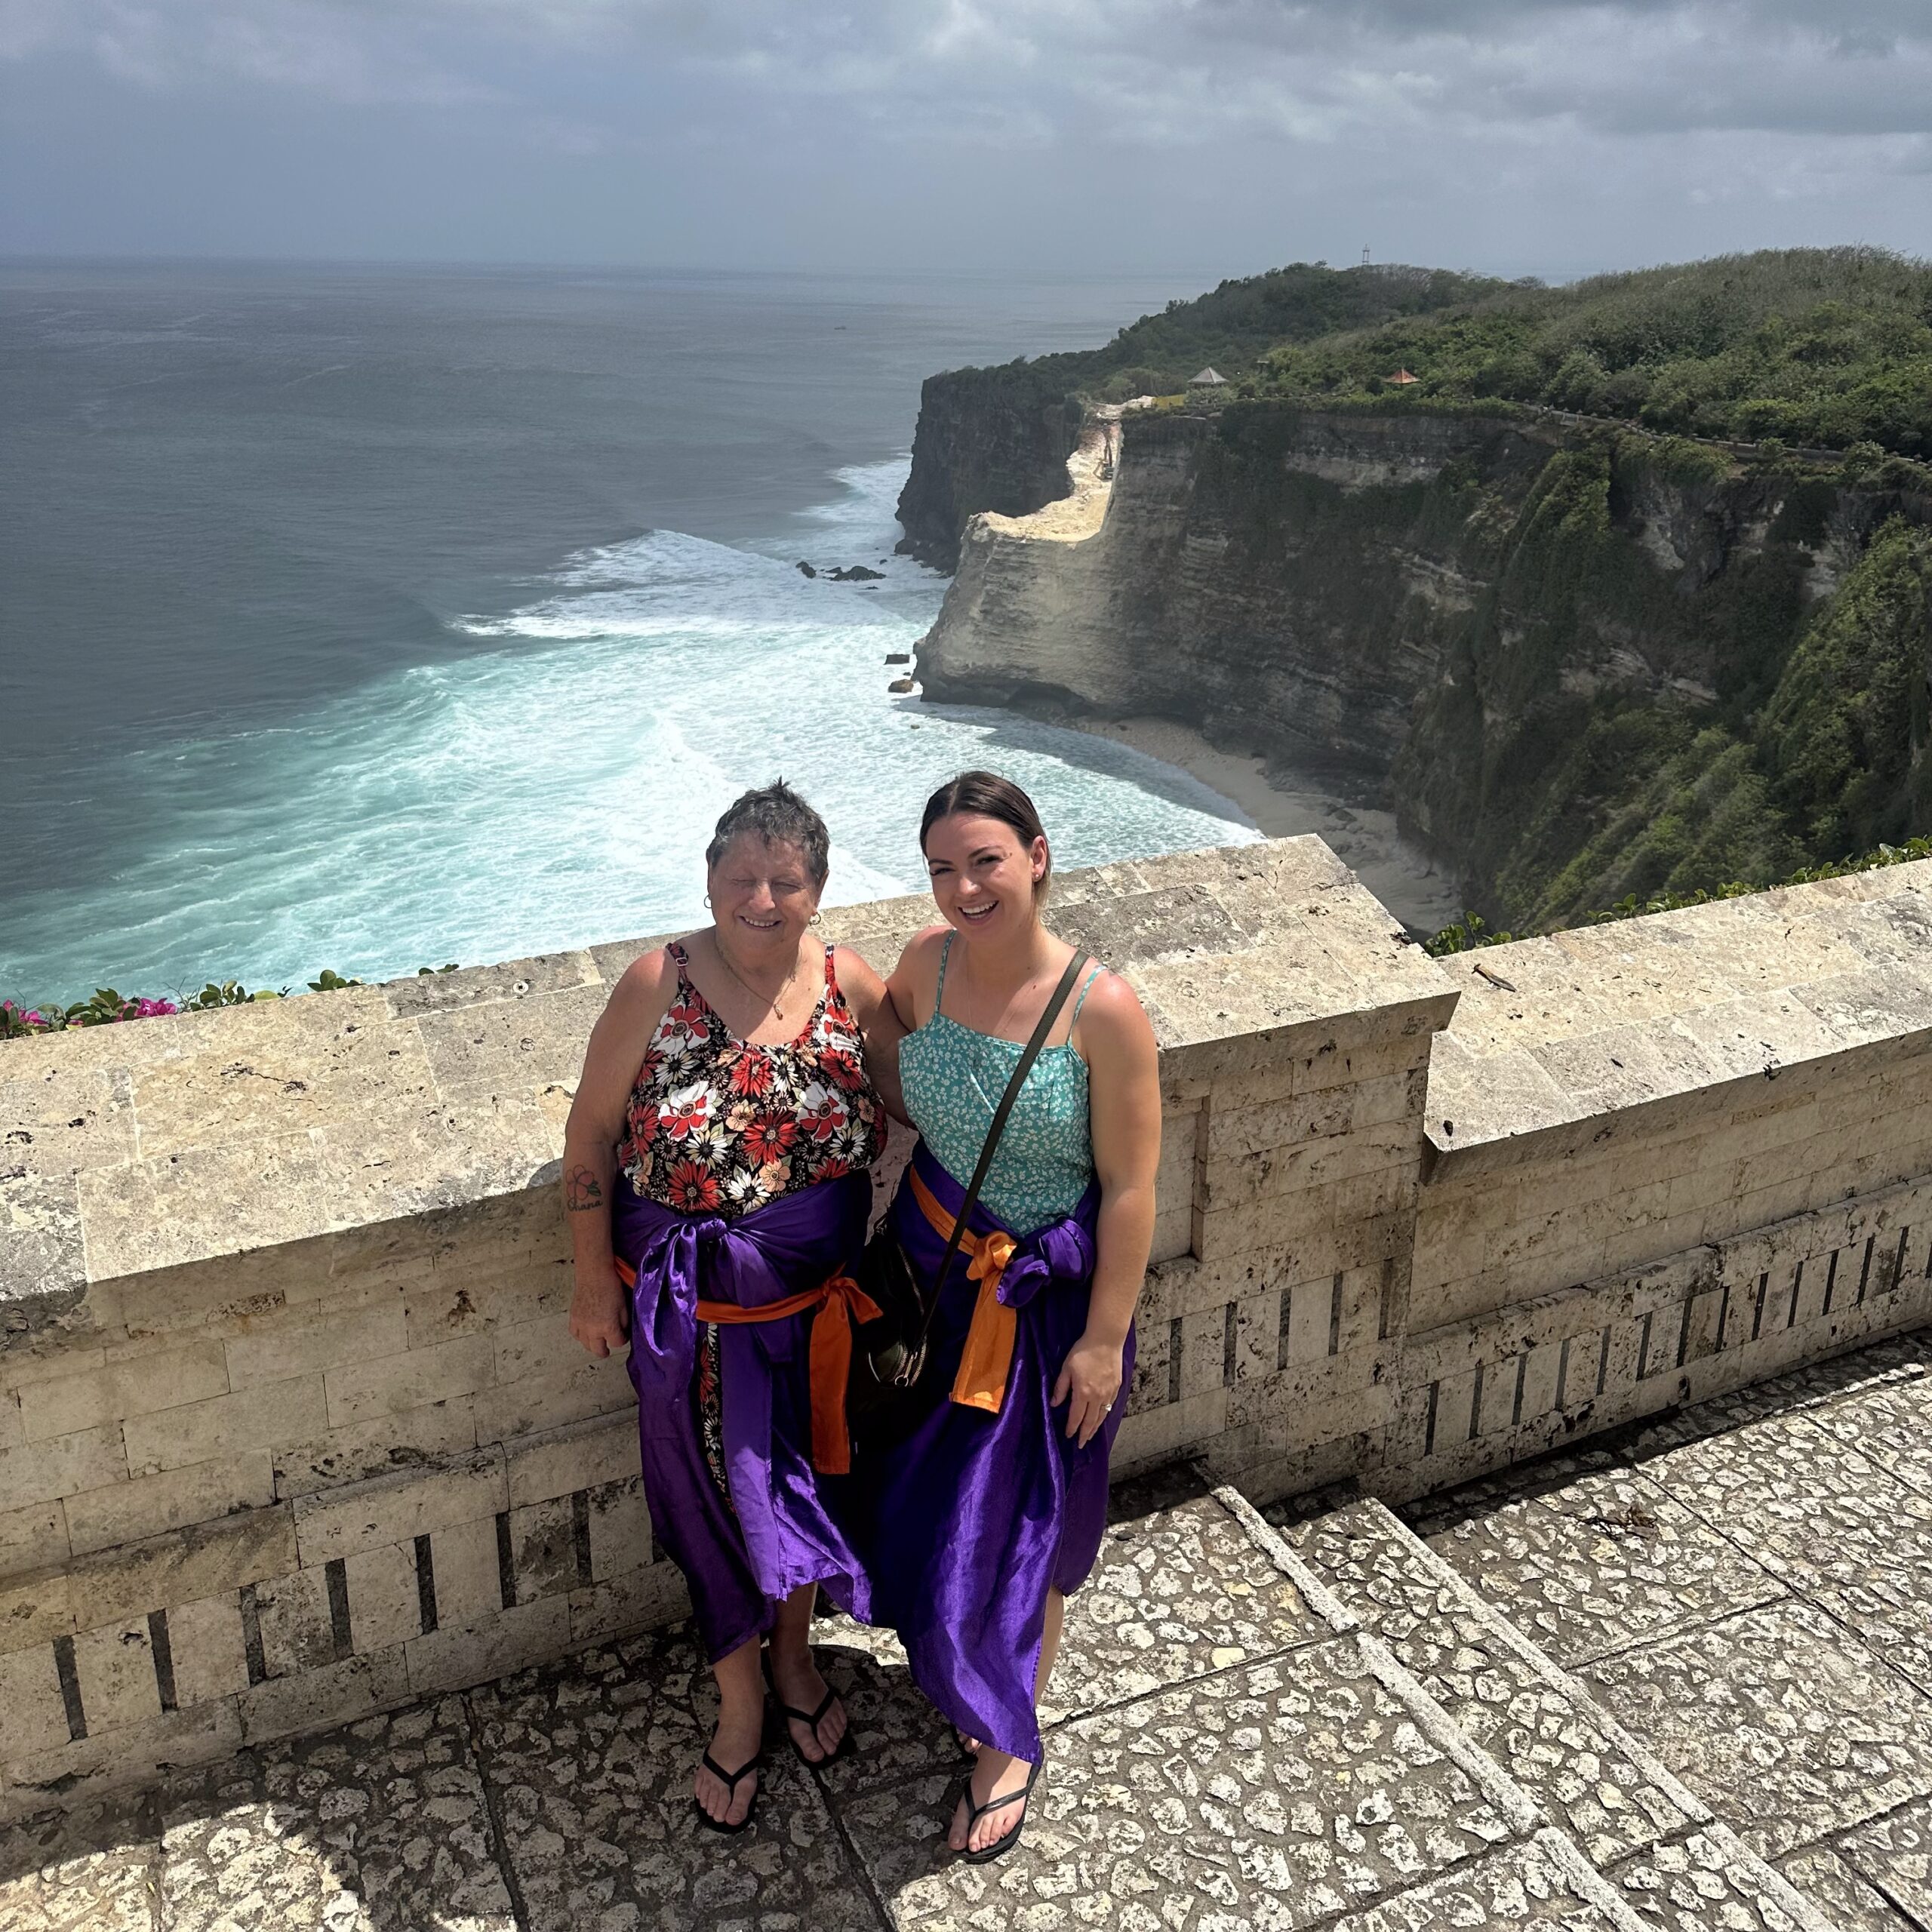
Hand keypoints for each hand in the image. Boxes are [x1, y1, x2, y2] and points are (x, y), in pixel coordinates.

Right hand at [569, 1263, 630, 1358]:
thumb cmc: (612, 1288)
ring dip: (592, 1345)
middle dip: (605, 1351)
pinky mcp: (573, 1318)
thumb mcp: (624, 1306)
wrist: (594, 1275)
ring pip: (585, 1344)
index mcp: (608, 1327)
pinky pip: (575, 1334)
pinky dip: (581, 1335)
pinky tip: (586, 1332)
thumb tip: (622, 1332)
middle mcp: (593, 1330)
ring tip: (597, 1342)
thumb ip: (623, 1323)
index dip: (622, 1340)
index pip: (617, 1343)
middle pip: (598, 1350)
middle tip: (608, 1349)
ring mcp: (581, 1325)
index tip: (623, 1335)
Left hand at [1051, 1330, 1124, 1448]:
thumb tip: (1054, 1403)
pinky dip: (1104, 1415)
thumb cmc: (1083, 1351)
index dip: (1072, 1428)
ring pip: (1102, 1416)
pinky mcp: (1116, 1387)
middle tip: (1081, 1444)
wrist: (1106, 1340)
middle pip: (1091, 1421)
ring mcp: (1109, 1393)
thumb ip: (1060, 1387)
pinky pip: (1110, 1406)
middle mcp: (1097, 1397)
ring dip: (1095, 1428)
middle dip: (1085, 1434)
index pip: (1076, 1417)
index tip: (1068, 1436)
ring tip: (1090, 1435)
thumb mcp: (1066, 1368)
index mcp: (1083, 1393)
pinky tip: (1101, 1417)